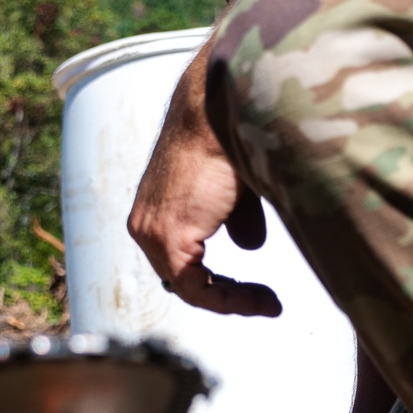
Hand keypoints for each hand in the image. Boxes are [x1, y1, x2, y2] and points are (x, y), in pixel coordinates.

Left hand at [127, 45, 281, 316]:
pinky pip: (196, 288)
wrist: (219, 108)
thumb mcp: (236, 187)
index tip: (257, 291)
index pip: (182, 263)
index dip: (219, 282)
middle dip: (227, 295)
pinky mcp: (168, 237)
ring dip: (233, 300)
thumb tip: (249, 246)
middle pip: (184, 279)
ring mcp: (152, 232)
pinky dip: (231, 299)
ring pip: (190, 288)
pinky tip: (262, 299)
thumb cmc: (230, 133)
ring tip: (267, 303)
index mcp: (156, 209)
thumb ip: (237, 218)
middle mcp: (145, 224)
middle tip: (263, 302)